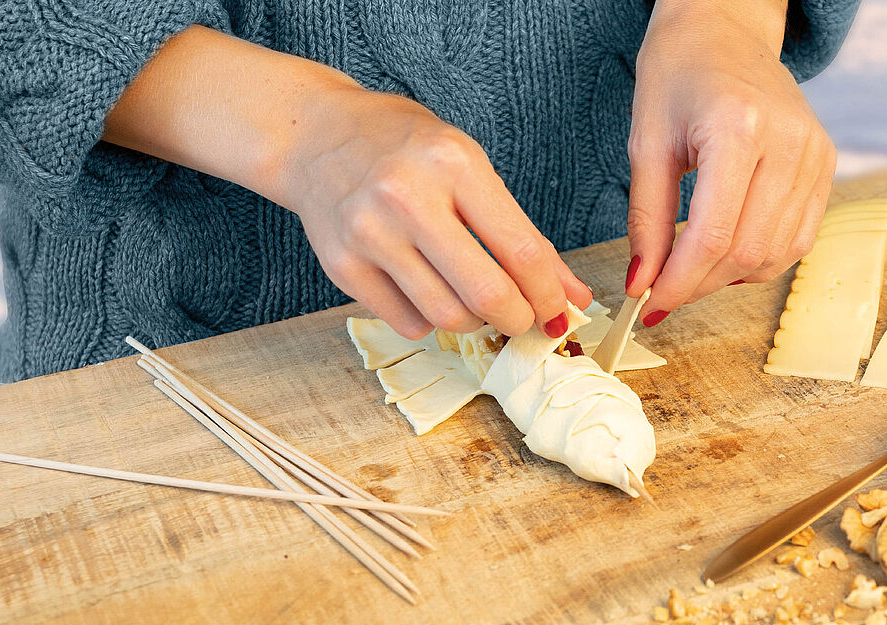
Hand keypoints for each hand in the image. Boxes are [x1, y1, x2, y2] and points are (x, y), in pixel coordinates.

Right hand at [105, 27, 589, 340]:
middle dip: (517, 319)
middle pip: (485, 294)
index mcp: (453, 163)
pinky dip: (430, 321)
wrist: (315, 136)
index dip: (549, 294)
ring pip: (446, 317)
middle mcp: (407, 198)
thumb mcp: (469, 166)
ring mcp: (369, 234)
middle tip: (522, 317)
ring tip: (476, 302)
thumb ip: (520, 232)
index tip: (556, 310)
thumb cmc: (404, 148)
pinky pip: (407, 322)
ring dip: (475, 322)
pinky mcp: (341, 265)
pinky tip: (431, 293)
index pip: (521, 250)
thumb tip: (571, 295)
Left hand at [625, 0, 836, 324]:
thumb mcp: (646, 144)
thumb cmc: (678, 74)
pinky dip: (760, 260)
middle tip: (662, 294)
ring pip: (776, 254)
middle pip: (748, 251)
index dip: (681, 281)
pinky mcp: (826, 164)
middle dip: (700, 285)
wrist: (724, 30)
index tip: (650, 304)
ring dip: (728, 279)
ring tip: (690, 273)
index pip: (714, 235)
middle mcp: (789, 143)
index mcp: (739, 129)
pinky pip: (798, 238)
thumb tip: (642, 283)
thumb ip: (647, 220)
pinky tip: (725, 255)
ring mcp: (816, 154)